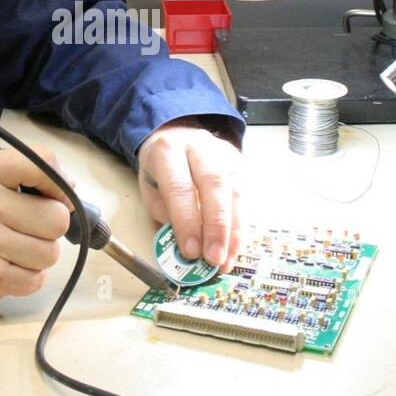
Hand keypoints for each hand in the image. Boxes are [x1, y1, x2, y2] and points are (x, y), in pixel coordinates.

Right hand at [0, 147, 72, 320]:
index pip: (42, 162)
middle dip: (47, 230)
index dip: (60, 184)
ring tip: (7, 254)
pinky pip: (35, 280)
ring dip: (34, 258)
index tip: (59, 199)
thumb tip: (69, 190)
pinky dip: (23, 280)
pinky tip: (0, 271)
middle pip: (56, 217)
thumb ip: (12, 178)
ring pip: (49, 253)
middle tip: (23, 233)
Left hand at [136, 119, 242, 273]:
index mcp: (169, 151)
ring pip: (236, 191)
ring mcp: (223, 153)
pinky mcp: (239, 164)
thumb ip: (166, 215)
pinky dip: (240, 227)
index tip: (191, 252)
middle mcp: (199, 147)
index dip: (187, 221)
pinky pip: (245, 198)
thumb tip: (186, 248)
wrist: (177, 134)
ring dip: (233, 231)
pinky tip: (234, 248)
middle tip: (214, 258)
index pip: (180, 187)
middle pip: (214, 185)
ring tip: (226, 260)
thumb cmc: (161, 169)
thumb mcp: (150, 189)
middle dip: (216, 227)